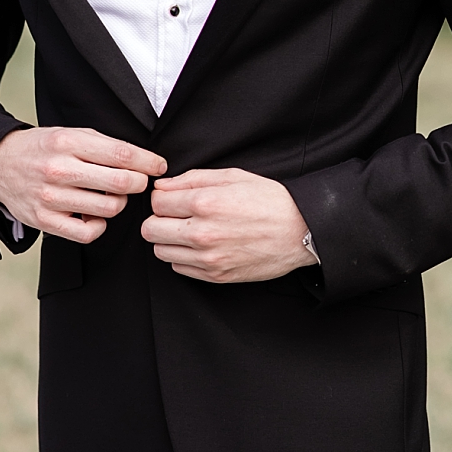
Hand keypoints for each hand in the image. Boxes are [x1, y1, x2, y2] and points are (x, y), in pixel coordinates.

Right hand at [0, 127, 166, 244]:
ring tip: (110, 196)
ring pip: (108, 209)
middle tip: (138, 182)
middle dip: (139, 183)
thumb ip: (103, 145)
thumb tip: (144, 161)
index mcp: (67, 142)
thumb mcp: (69, 133)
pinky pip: (88, 233)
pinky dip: (99, 226)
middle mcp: (58, 169)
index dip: (148, 161)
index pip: (121, 154)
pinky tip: (95, 215)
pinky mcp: (44, 220)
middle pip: (120, 183)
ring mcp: (50, 197)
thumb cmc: (41, 149)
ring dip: (119, 203)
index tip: (158, 166)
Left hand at [142, 167, 316, 282]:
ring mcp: (208, 258)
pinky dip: (183, 257)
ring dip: (169, 239)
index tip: (172, 199)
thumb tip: (162, 186)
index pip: (156, 202)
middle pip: (150, 229)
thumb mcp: (231, 176)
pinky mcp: (216, 275)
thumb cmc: (270, 201)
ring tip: (188, 231)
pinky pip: (179, 267)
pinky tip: (200, 246)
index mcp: (204, 203)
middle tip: (175, 216)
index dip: (162, 198)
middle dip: (159, 219)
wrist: (301, 231)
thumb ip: (191, 179)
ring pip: (160, 251)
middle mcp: (202, 233)